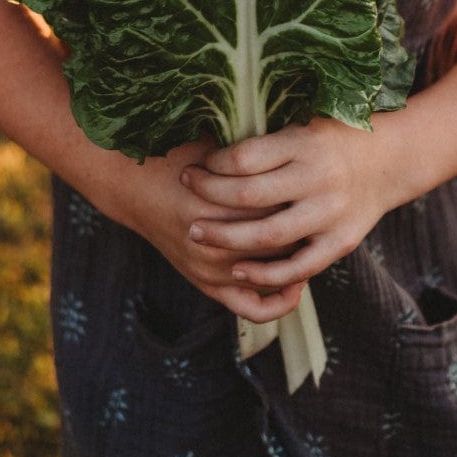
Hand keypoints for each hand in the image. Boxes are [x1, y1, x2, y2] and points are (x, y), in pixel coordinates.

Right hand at [102, 136, 306, 322]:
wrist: (133, 185)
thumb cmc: (179, 157)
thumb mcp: (218, 149)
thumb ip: (257, 158)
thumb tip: (306, 154)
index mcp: (224, 198)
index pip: (284, 204)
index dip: (306, 195)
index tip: (322, 183)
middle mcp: (218, 238)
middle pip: (283, 238)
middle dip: (306, 225)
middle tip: (323, 210)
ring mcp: (211, 267)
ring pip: (273, 270)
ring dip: (296, 256)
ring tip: (313, 236)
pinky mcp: (206, 284)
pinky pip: (253, 307)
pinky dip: (278, 300)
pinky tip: (293, 279)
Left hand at [181, 118, 392, 292]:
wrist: (389, 160)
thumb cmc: (333, 137)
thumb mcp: (304, 122)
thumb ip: (267, 136)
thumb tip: (210, 134)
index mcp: (305, 144)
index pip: (245, 157)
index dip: (213, 163)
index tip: (198, 163)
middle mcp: (318, 178)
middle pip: (247, 195)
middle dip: (208, 195)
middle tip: (185, 190)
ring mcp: (330, 213)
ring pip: (266, 235)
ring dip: (225, 237)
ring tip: (197, 232)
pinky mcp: (340, 242)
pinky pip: (297, 267)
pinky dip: (265, 274)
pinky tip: (238, 270)